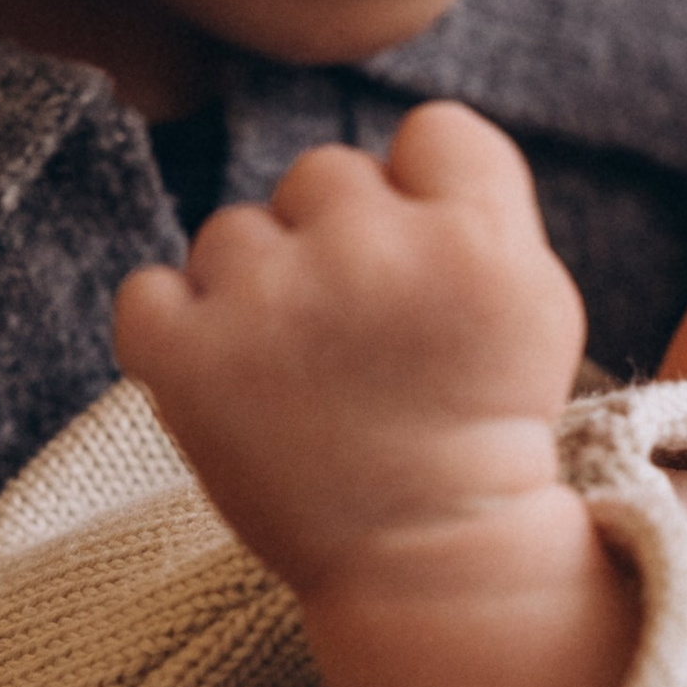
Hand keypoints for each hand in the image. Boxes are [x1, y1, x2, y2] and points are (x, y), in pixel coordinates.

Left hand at [114, 100, 585, 595]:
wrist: (425, 555)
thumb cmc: (477, 419)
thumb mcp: (537, 297)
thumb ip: (477, 200)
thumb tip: (388, 144)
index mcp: (477, 238)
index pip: (431, 132)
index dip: (427, 194)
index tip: (433, 271)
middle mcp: (376, 254)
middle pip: (325, 173)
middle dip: (336, 241)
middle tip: (363, 337)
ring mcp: (272, 303)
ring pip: (235, 230)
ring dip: (257, 290)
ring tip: (303, 375)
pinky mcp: (187, 358)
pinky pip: (150, 289)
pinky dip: (176, 331)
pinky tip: (233, 381)